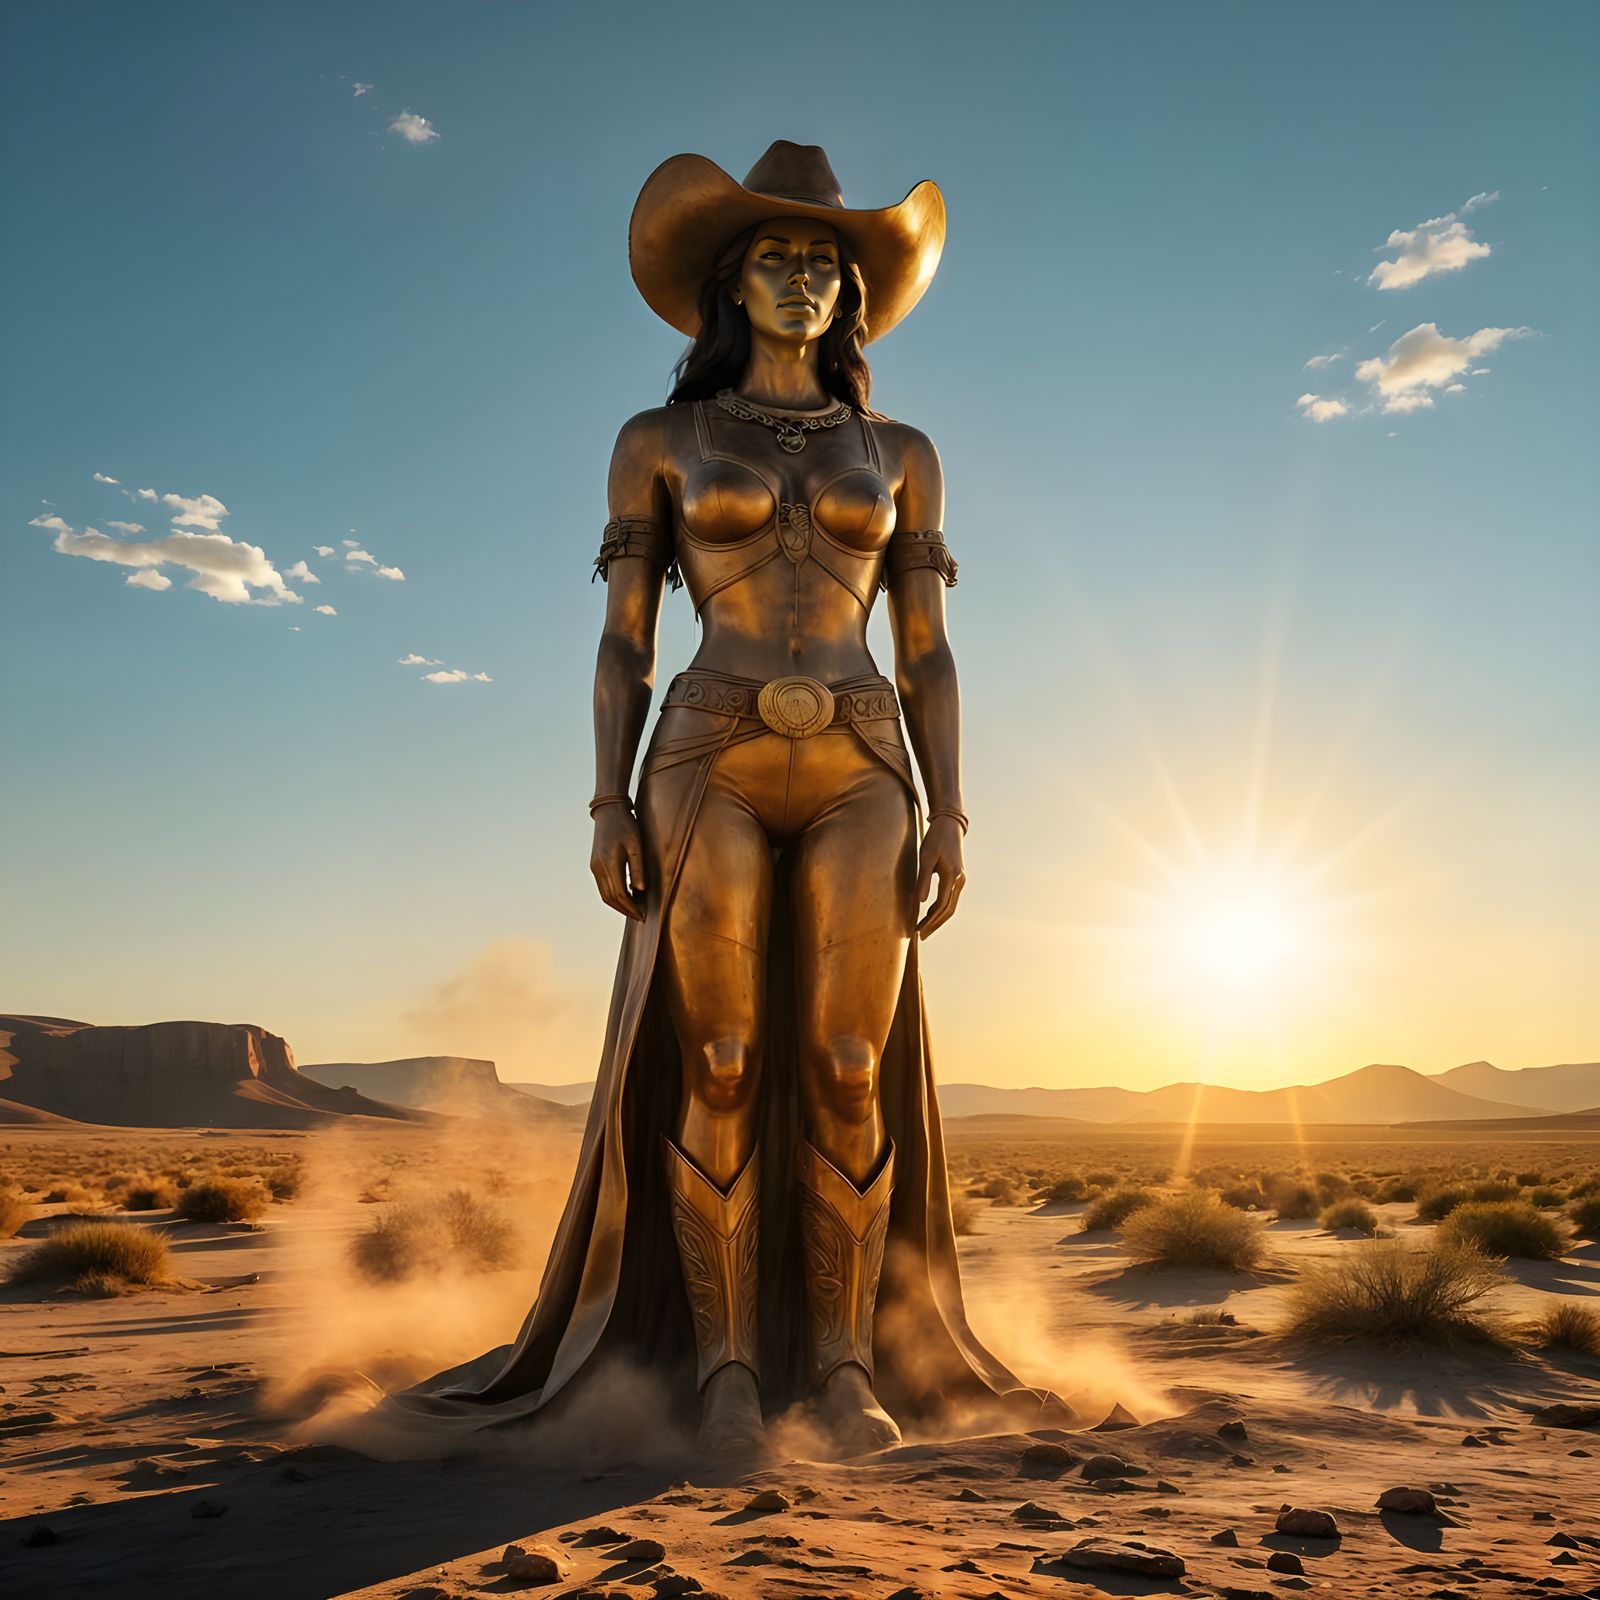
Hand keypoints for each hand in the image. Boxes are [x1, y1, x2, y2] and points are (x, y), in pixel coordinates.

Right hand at [590, 805, 646, 920]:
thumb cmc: (626, 825)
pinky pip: (603, 887)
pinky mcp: (595, 865)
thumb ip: (638, 868)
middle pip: (610, 898)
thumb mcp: (636, 844)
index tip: (643, 915)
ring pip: (605, 895)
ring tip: (634, 909)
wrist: (608, 811)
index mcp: (609, 863)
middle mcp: (599, 868)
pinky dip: (614, 896)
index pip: (620, 894)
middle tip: (640, 917)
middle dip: (625, 910)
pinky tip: (626, 896)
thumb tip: (641, 890)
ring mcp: (595, 867)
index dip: (632, 908)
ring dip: (619, 905)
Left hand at [915, 814, 965, 937]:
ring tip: (924, 927)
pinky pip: (950, 898)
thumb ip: (923, 879)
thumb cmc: (935, 839)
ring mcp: (960, 879)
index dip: (930, 920)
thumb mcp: (926, 857)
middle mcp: (959, 880)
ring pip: (950, 906)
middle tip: (921, 935)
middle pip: (948, 910)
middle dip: (934, 924)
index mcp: (952, 876)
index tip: (918, 930)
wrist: (949, 824)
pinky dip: (940, 908)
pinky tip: (930, 912)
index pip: (941, 906)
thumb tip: (921, 902)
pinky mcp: (957, 877)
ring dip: (938, 918)